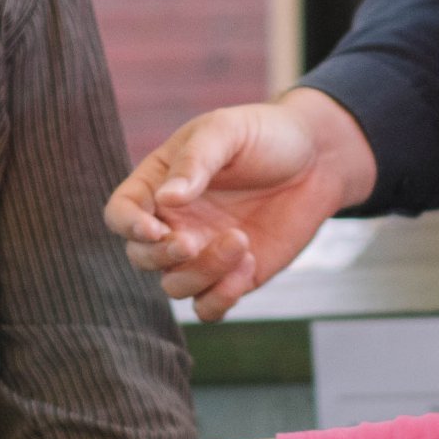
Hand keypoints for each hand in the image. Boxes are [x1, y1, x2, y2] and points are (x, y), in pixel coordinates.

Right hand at [105, 91, 376, 321]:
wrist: (318, 159)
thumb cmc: (263, 135)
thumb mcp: (226, 131)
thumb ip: (195, 162)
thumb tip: (164, 199)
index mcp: (158, 183)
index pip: (120, 213)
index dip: (128, 226)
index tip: (155, 228)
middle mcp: (173, 222)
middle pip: (141, 257)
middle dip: (162, 256)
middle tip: (192, 242)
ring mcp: (201, 253)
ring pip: (175, 286)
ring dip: (202, 273)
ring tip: (240, 240)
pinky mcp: (231, 276)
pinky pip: (209, 307)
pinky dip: (222, 297)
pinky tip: (250, 262)